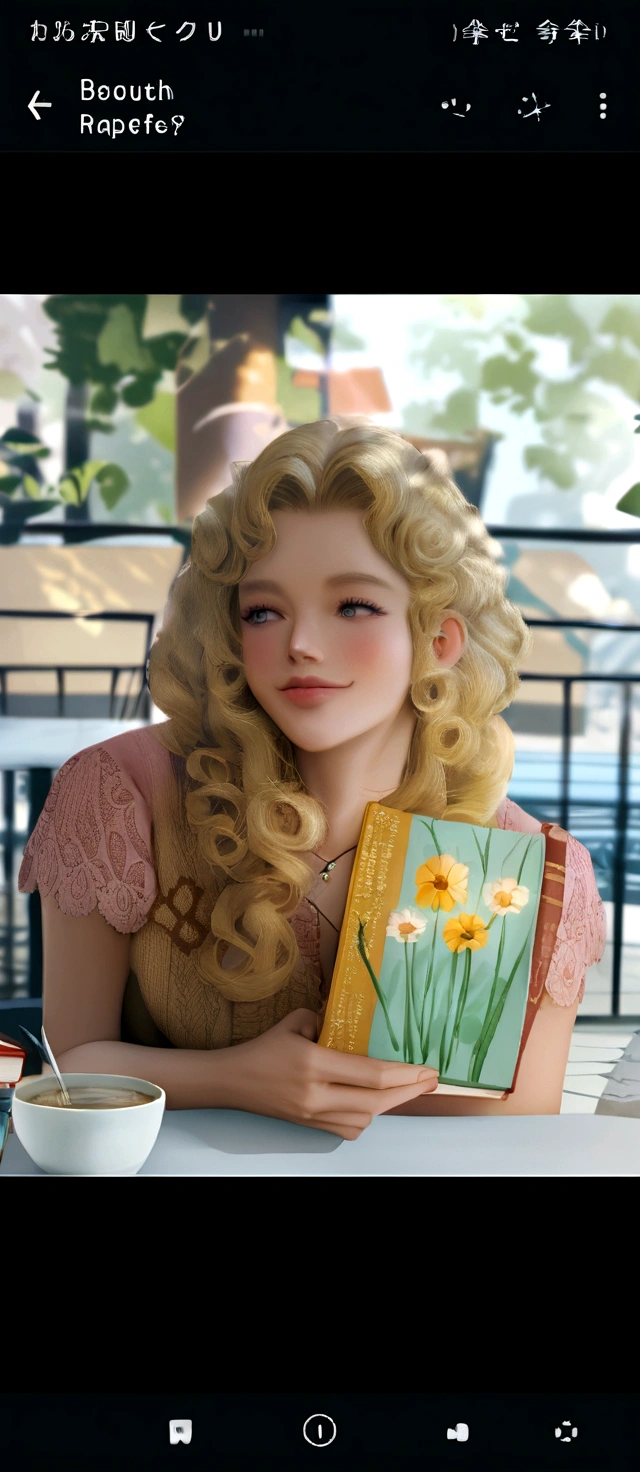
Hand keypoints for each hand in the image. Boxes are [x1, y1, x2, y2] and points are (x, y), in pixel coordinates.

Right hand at [217, 1008, 438, 1139]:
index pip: (371, 1075)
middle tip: (430, 1082)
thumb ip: (328, 1021)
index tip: (427, 1070)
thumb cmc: (264, 1047)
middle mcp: (316, 1095)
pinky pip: (348, 1129)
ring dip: (387, 1106)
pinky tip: (372, 1103)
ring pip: (365, 1120)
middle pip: (376, 1103)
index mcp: (314, 1064)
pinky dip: (366, 1117)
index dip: (404, 1075)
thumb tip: (355, 1025)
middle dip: (409, 1093)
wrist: (231, 1081)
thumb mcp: (296, 1022)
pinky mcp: (310, 1126)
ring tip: (403, 1089)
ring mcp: (313, 1115)